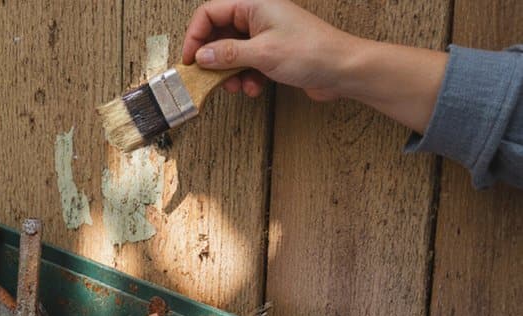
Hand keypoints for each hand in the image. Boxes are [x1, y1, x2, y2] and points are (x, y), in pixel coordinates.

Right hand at [182, 0, 358, 99]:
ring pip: (231, 52)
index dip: (195, 35)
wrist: (343, 70)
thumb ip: (228, 54)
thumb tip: (201, 56)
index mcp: (254, 5)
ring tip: (236, 86)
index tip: (190, 59)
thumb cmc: (313, 52)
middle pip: (218, 34)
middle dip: (213, 58)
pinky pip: (246, 64)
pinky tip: (254, 88)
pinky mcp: (271, 53)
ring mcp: (264, 35)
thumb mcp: (263, 53)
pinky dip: (245, 78)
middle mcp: (257, 17)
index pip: (210, 12)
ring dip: (229, 73)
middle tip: (209, 77)